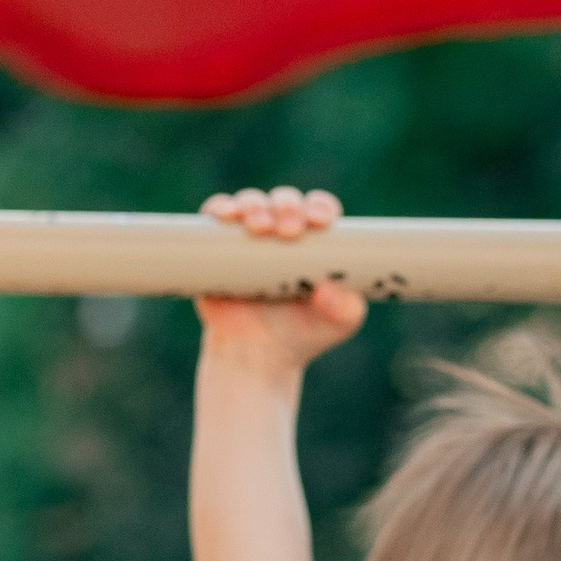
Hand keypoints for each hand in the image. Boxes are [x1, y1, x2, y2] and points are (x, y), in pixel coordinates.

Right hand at [195, 186, 365, 369]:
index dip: (319, 206)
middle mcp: (280, 232)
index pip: (319, 209)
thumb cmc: (302, 336)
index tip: (318, 222)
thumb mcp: (338, 325)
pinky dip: (219, 209)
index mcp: (314, 241)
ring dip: (255, 205)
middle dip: (288, 207)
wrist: (256, 360)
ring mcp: (247, 237)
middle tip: (289, 231)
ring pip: (250, 202)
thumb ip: (345, 308)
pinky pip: (215, 216)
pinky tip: (226, 216)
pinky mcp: (216, 246)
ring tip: (259, 228)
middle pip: (285, 200)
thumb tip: (327, 289)